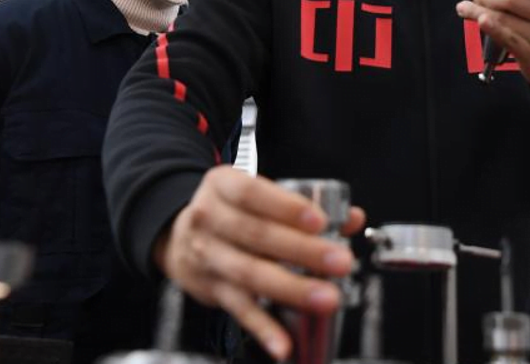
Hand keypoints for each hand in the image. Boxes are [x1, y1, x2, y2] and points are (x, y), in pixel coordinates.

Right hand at [153, 166, 366, 359]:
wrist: (179, 238)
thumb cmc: (229, 212)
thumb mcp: (256, 195)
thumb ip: (304, 205)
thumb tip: (350, 218)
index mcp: (223, 186)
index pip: (253, 193)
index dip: (286, 207)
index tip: (319, 221)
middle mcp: (210, 219)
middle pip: (257, 235)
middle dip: (302, 250)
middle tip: (339, 261)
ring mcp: (209, 256)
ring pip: (250, 273)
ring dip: (291, 288)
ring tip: (326, 298)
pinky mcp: (212, 290)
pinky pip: (240, 310)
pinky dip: (263, 328)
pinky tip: (284, 343)